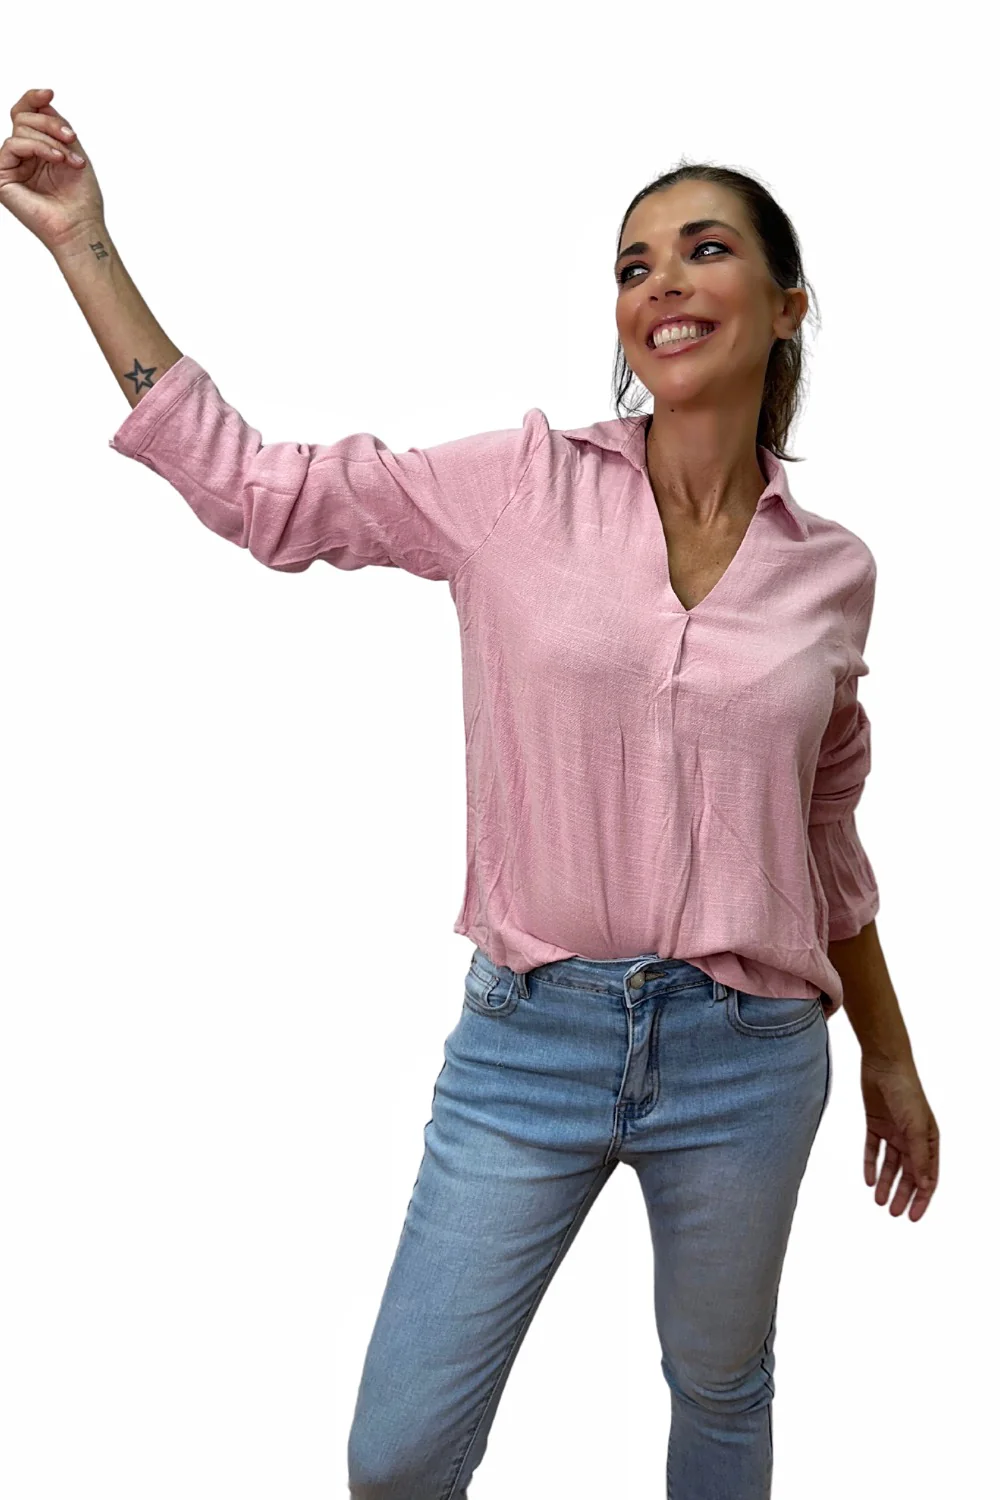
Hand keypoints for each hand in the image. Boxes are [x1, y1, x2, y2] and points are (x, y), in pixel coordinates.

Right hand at [0, 87, 104, 252]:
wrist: (81, 226)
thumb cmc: (81, 197)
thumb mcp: (72, 149)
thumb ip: (55, 124)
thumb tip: (43, 98)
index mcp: (36, 149)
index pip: (25, 114)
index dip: (33, 99)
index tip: (50, 92)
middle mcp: (21, 156)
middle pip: (23, 117)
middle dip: (51, 123)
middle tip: (72, 138)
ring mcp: (10, 166)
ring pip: (20, 129)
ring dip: (50, 140)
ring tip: (68, 159)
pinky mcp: (1, 178)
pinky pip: (12, 144)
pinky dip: (37, 147)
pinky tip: (56, 159)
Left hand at [860, 1054, 938, 1220]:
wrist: (884, 1065)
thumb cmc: (906, 1092)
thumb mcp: (915, 1127)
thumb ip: (919, 1157)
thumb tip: (925, 1185)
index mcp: (928, 1140)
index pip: (928, 1176)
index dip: (922, 1198)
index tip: (913, 1217)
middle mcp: (912, 1138)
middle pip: (909, 1174)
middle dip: (903, 1195)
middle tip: (893, 1213)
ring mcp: (894, 1131)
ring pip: (891, 1165)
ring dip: (886, 1183)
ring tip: (879, 1202)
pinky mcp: (876, 1123)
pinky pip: (873, 1149)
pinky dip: (871, 1164)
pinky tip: (868, 1180)